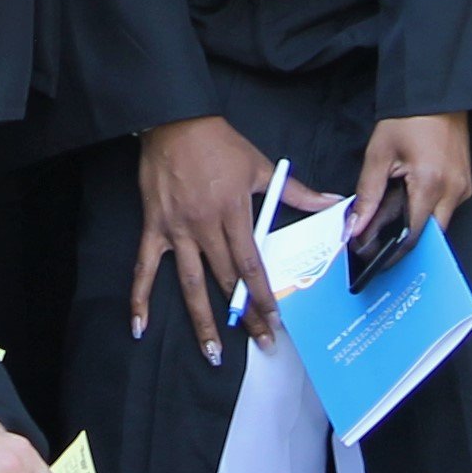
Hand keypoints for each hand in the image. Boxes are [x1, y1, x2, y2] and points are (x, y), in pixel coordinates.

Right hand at [131, 115, 328, 363]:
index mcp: (233, 213)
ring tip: (213, 352)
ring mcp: (177, 230)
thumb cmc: (218, 142)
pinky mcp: (154, 227)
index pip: (251, 266)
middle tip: (260, 343)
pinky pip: (144, 267)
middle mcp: (205, 227)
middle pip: (227, 280)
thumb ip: (295, 191)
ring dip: (202, 321)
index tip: (275, 322)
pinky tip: (139, 325)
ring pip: (190, 284)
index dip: (263, 297)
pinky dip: (140, 297)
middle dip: (245, 315)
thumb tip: (331, 203)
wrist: (173, 120)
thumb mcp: (260, 165)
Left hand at [354, 111, 471, 244]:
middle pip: (430, 235)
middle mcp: (454, 190)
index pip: (413, 235)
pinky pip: (446, 208)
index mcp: (431, 184)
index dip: (392, 250)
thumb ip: (367, 194)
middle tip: (382, 243)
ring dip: (418, 224)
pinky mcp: (466, 182)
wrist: (435, 94)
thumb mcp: (379, 154)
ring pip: (440, 223)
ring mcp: (463, 187)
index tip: (375, 257)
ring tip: (393, 218)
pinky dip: (428, 210)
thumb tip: (356, 225)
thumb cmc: (408, 118)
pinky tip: (410, 201)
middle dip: (407, 241)